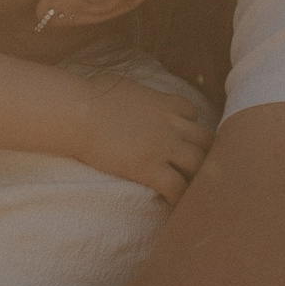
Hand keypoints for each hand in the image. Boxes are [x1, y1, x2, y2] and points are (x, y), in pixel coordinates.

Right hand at [79, 82, 212, 204]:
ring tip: (189, 187)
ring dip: (196, 175)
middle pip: (205, 140)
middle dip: (203, 152)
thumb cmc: (92, 95)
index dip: (189, 126)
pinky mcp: (149, 168)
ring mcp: (163, 147)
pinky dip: (178, 195)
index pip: (192, 113)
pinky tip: (171, 200)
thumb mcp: (125, 85)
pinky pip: (177, 186)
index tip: (180, 136)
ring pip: (199, 164)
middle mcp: (171, 125)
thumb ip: (139, 95)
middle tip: (193, 165)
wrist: (79, 113)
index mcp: (164, 103)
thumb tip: (134, 97)